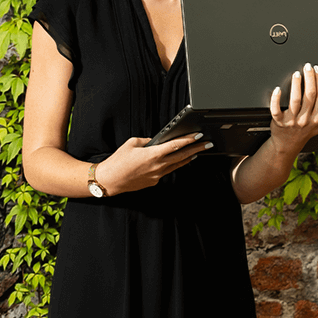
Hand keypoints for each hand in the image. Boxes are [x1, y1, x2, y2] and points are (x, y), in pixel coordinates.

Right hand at [95, 133, 211, 194]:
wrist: (110, 180)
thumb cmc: (118, 161)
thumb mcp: (132, 143)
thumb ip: (147, 141)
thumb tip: (155, 142)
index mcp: (153, 154)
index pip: (175, 145)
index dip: (188, 140)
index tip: (198, 136)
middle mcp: (158, 166)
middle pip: (182, 156)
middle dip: (196, 149)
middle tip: (207, 144)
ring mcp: (157, 175)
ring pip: (177, 165)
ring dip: (188, 158)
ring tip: (197, 152)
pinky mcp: (154, 181)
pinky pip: (167, 171)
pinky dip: (175, 165)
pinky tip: (178, 161)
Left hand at [269, 63, 317, 156]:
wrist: (288, 145)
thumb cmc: (304, 132)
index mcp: (317, 119)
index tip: (317, 70)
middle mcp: (305, 119)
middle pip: (310, 95)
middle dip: (310, 78)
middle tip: (307, 67)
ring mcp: (292, 121)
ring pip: (295, 100)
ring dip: (296, 85)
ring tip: (296, 74)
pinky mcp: (279, 122)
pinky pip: (276, 110)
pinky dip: (276, 99)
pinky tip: (278, 89)